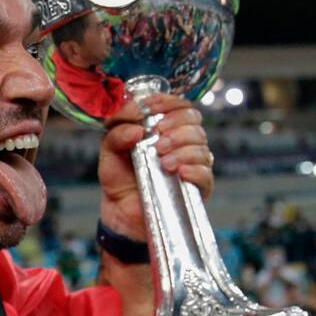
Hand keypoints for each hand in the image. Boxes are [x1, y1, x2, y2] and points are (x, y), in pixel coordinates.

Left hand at [98, 94, 213, 238]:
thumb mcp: (109, 151)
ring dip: (182, 149)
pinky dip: (194, 169)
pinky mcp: (198, 187)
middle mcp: (183, 142)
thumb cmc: (118, 178)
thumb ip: (116, 133)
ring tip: (162, 161)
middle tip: (158, 140)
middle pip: (194, 120)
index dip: (168, 102)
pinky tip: (179, 172)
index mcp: (164, 127)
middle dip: (176, 126)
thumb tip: (137, 128)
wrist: (121, 212)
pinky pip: (206, 174)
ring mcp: (193, 164)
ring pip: (201, 146)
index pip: (179, 105)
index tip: (151, 108)